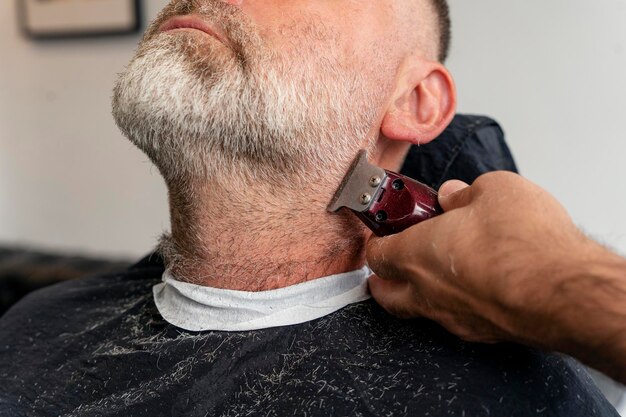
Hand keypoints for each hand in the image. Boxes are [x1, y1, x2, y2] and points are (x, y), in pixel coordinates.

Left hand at [366, 171, 590, 344]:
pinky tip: (474, 287)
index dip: (377, 240)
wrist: (565, 293)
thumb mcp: (494, 190)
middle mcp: (427, 292)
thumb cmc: (525, 243)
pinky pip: (454, 319)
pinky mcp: (482, 333)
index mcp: (416, 254)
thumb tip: (454, 196)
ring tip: (438, 269)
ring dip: (419, 291)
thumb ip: (465, 193)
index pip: (377, 254)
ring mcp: (453, 318)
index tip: (386, 229)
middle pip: (385, 294)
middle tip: (393, 261)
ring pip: (419, 309)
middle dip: (383, 278)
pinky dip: (455, 303)